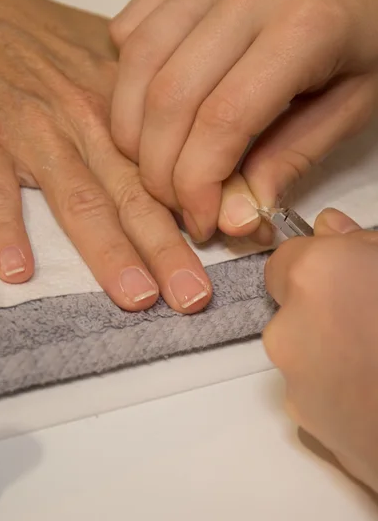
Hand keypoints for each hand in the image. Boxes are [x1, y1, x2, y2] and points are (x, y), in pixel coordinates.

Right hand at [0, 0, 211, 312]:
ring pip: (78, 196)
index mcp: (127, 102)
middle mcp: (88, 116)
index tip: (238, 244)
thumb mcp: (117, 65)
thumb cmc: (52, 42)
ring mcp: (34, 126)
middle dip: (167, 247)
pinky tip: (18, 269)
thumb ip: (163, 113)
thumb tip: (219, 157)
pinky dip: (3, 225)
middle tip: (194, 296)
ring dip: (108, 250)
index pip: (174, 161)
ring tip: (137, 295)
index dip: (205, 205)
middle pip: (134, 191)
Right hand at [110, 0, 377, 242]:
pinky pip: (133, 27)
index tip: (201, 220)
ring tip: (154, 164)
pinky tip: (151, 108)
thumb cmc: (371, 37)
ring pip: (137, 60)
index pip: (222, 120)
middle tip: (174, 201)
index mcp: (305, 26)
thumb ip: (289, 161)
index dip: (197, 183)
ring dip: (132, 128)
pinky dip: (128, 78)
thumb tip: (232, 218)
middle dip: (158, 167)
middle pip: (169, 95)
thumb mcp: (351, 109)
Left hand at [264, 208, 377, 491]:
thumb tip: (330, 226)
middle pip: (293, 307)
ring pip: (303, 351)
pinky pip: (315, 392)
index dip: (317, 263)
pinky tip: (375, 394)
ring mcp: (295, 385)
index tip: (347, 273)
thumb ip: (360, 241)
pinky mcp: (309, 429)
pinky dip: (337, 389)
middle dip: (324, 307)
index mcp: (315, 277)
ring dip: (331, 349)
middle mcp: (288, 329)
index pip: (286, 258)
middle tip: (372, 317)